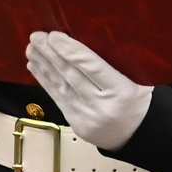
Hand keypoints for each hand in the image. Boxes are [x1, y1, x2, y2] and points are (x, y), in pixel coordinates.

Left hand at [24, 32, 155, 152]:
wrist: (138, 135)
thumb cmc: (138, 100)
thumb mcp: (140, 79)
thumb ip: (118, 62)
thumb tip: (87, 36)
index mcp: (122, 91)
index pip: (92, 67)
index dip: (70, 50)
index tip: (54, 35)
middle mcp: (102, 106)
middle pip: (71, 75)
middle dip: (50, 54)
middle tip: (36, 36)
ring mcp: (87, 117)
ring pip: (60, 86)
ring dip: (43, 65)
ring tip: (31, 48)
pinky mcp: (76, 124)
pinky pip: (57, 99)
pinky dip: (45, 81)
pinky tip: (35, 67)